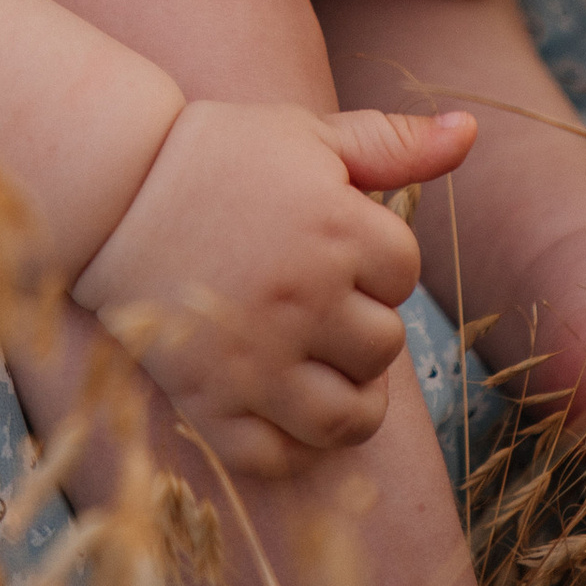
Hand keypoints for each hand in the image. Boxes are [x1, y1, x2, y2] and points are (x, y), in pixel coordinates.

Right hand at [72, 100, 472, 476]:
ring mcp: (257, 358)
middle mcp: (304, 297)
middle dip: (358, 321)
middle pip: (383, 345)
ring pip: (350, 417)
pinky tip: (279, 403)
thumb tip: (471, 129)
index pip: (403, 271)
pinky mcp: (212, 402)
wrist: (113, 191)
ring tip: (315, 362)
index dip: (373, 256)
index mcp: (335, 227)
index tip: (328, 239)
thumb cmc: (218, 155)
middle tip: (311, 296)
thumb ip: (393, 142)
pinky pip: (281, 456)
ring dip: (346, 395)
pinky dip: (291, 443)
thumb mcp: (306, 135)